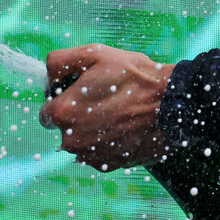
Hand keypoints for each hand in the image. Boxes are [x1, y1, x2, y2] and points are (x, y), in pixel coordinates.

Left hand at [39, 44, 175, 170]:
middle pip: (64, 127)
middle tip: (104, 98)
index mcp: (62, 113)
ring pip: (81, 141)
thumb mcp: (94, 54)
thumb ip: (59, 61)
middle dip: (77, 114)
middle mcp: (71, 140)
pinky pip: (98, 153)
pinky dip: (107, 141)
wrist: (173, 104)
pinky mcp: (109, 164)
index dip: (63, 97)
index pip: (46, 110)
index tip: (82, 90)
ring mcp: (91, 156)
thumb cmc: (135, 77)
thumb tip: (47, 74)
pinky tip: (124, 126)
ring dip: (92, 129)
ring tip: (118, 111)